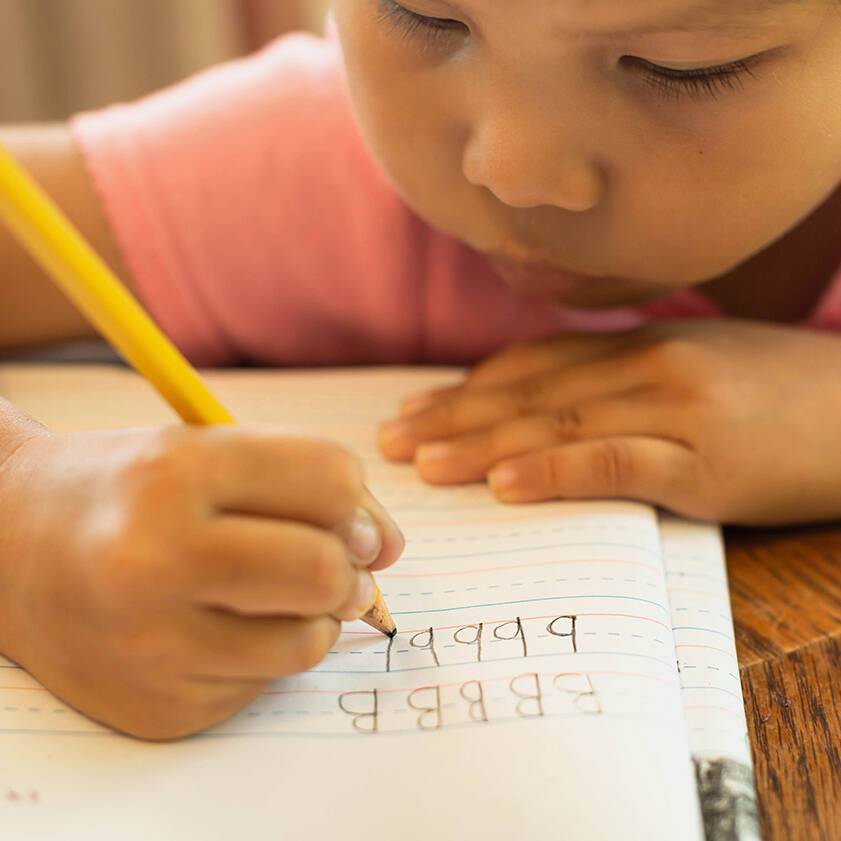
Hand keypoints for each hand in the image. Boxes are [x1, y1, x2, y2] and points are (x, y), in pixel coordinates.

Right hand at [0, 424, 402, 738]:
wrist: (10, 550)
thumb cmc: (128, 491)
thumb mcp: (208, 452)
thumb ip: (305, 483)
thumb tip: (390, 549)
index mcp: (177, 472)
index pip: (329, 478)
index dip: (358, 501)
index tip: (350, 516)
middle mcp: (156, 559)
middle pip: (324, 570)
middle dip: (349, 568)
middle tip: (333, 565)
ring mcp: (152, 645)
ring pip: (308, 642)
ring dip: (316, 617)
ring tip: (274, 595)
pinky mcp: (160, 707)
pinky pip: (265, 685)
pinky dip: (264, 654)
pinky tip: (219, 629)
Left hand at [378, 319, 840, 525]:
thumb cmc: (785, 395)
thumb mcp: (700, 364)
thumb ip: (627, 374)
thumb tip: (557, 399)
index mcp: (642, 343)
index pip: (533, 364)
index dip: (468, 387)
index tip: (416, 408)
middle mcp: (648, 365)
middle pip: (530, 393)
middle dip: (454, 417)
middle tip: (391, 441)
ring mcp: (677, 410)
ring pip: (559, 425)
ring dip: (483, 446)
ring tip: (423, 466)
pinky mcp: (708, 461)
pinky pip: (617, 463)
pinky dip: (556, 472)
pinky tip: (504, 487)